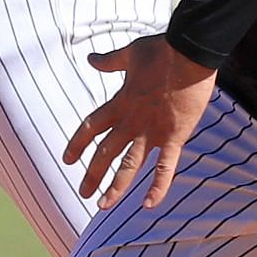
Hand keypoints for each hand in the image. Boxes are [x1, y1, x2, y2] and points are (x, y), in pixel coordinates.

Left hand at [64, 34, 216, 210]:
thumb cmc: (161, 50)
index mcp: (120, 102)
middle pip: (106, 152)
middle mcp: (132, 120)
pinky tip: (148, 205)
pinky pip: (165, 167)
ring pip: (129, 165)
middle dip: (93, 174)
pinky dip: (158, 187)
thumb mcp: (130, 54)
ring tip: (103, 205)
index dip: (77, 144)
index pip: (91, 127)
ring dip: (116, 187)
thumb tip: (90, 58)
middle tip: (83, 192)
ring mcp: (152, 131)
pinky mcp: (175, 136)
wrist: (189, 51)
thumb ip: (109, 62)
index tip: (67, 160)